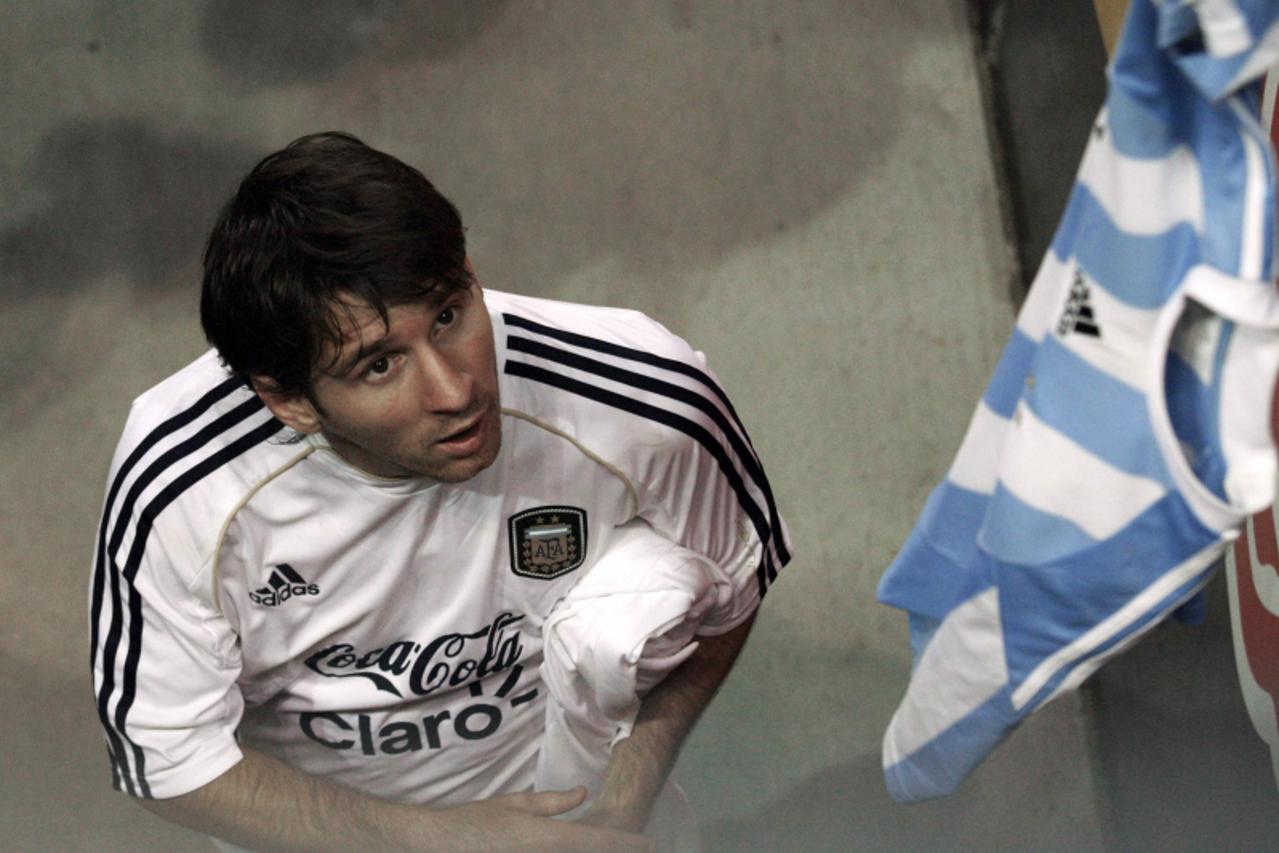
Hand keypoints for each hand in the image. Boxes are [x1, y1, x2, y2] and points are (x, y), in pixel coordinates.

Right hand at [436, 787, 654, 851]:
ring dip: (594, 852)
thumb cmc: (477, 822)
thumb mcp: (517, 804)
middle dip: (613, 850)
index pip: (601, 843)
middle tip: (633, 844)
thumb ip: (553, 803)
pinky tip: (577, 848)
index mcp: (550, 839)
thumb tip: (582, 794)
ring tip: (608, 845)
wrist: (441, 846)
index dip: (630, 844)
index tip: (649, 843)